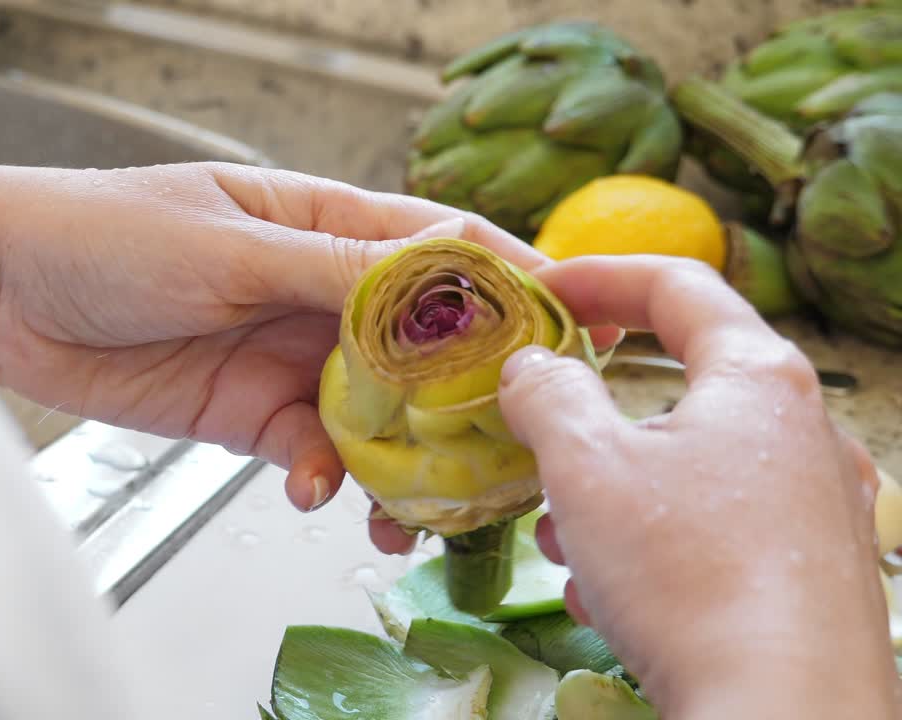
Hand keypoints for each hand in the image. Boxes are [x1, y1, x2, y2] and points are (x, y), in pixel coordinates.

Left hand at [0, 162, 609, 553]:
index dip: (511, 287)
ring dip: (405, 458)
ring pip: (380, 413)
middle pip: (425, 345)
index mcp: (326, 221)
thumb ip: (339, 272)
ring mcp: (288, 356)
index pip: (442, 249)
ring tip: (420, 505)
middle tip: (511, 449)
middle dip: (470, 396)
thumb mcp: (231, 247)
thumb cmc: (100, 233)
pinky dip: (329, 479)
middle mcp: (320, 290)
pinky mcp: (249, 415)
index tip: (573, 331)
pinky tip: (320, 494)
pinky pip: (316, 454)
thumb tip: (448, 279)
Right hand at [497, 255, 899, 717]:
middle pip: (683, 382)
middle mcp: (804, 431)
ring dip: (614, 488)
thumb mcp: (587, 469)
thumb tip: (532, 366)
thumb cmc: (687, 573)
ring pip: (694, 467)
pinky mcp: (815, 574)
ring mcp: (820, 506)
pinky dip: (655, 542)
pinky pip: (718, 529)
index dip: (597, 275)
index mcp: (759, 379)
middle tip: (538, 428)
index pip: (677, 286)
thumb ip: (548, 395)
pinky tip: (611, 595)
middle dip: (594, 410)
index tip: (539, 293)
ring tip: (564, 536)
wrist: (785, 716)